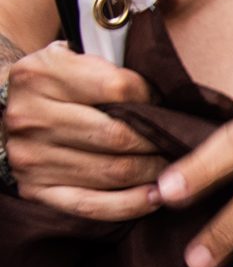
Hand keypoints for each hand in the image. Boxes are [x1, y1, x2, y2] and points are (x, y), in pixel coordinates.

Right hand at [3, 43, 164, 219]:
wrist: (3, 112)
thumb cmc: (57, 86)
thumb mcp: (73, 60)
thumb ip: (111, 72)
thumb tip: (166, 101)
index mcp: (41, 75)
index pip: (118, 88)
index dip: (152, 99)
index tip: (167, 107)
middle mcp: (30, 117)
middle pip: (118, 136)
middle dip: (158, 142)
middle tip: (181, 144)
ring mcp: (31, 157)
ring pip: (112, 172)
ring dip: (154, 173)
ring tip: (176, 169)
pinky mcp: (35, 190)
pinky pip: (92, 206)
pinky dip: (130, 205)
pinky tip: (154, 197)